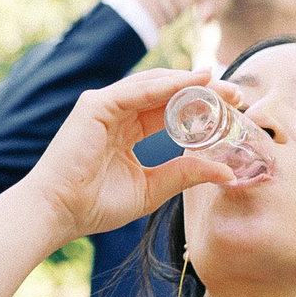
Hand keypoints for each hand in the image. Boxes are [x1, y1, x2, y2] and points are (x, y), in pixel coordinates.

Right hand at [17, 67, 236, 240]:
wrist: (59, 213)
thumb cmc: (96, 205)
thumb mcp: (153, 189)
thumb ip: (186, 174)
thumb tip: (227, 171)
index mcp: (129, 130)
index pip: (171, 110)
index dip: (202, 105)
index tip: (234, 107)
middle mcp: (119, 112)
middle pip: (168, 92)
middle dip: (203, 90)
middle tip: (236, 93)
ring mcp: (106, 105)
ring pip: (155, 85)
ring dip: (189, 83)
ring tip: (220, 84)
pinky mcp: (96, 106)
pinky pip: (137, 90)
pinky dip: (166, 85)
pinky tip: (192, 83)